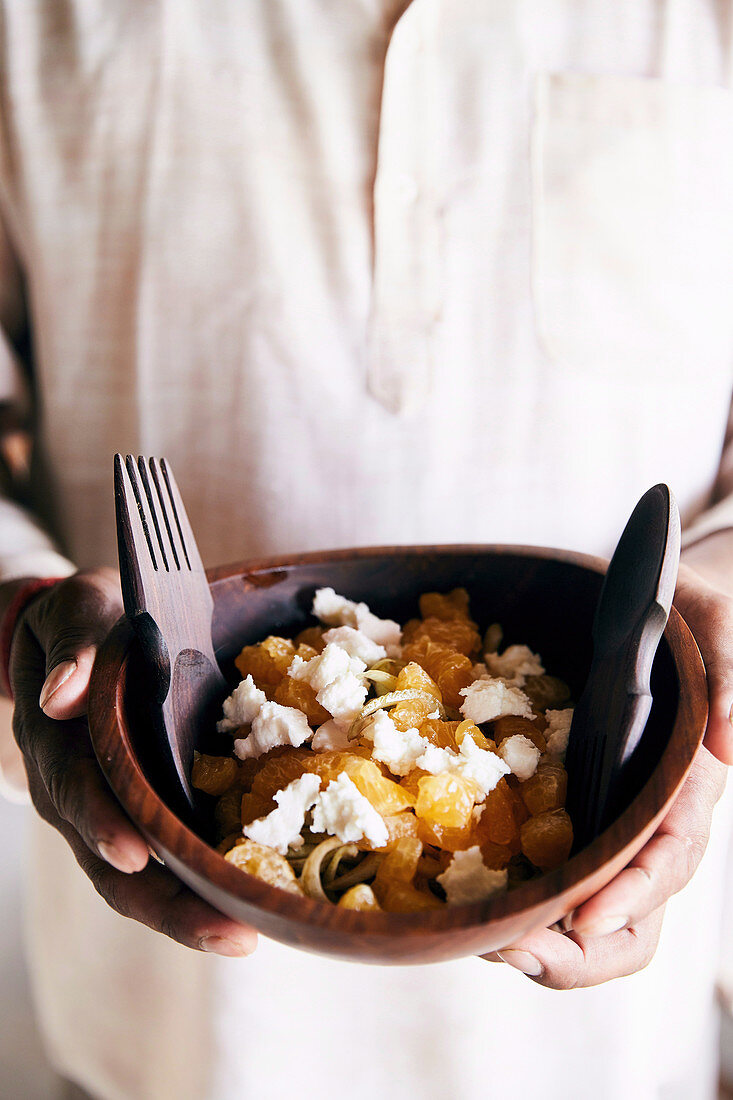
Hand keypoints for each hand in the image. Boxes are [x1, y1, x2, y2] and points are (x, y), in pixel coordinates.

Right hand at [10, 569, 256, 957]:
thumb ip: (73, 648)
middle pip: (112, 861)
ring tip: (243, 937)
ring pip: (141, 878)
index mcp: (59, 741)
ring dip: (188, 911)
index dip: (102, 822)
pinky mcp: (149, 809)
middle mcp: (79, 791)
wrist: (88, 632)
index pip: (77, 790)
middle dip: (166, 903)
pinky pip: (170, 857)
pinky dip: (201, 885)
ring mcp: (113, 809)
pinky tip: (249, 905)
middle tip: (226, 933)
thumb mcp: (82, 610)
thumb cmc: (91, 617)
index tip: (134, 852)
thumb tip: (61, 696)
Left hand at [484, 562, 731, 987]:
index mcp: (688, 789)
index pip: (670, 859)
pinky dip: (519, 903)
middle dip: (580, 953)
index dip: (633, 895)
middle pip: (632, 918)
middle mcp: (650, 821)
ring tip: (487, 942)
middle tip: (517, 951)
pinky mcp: (568, 813)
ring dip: (543, 942)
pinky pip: (550, 876)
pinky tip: (475, 909)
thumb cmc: (687, 621)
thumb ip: (729, 674)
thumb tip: (729, 736)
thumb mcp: (715, 626)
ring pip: (588, 914)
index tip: (585, 919)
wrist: (652, 609)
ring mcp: (608, 823)